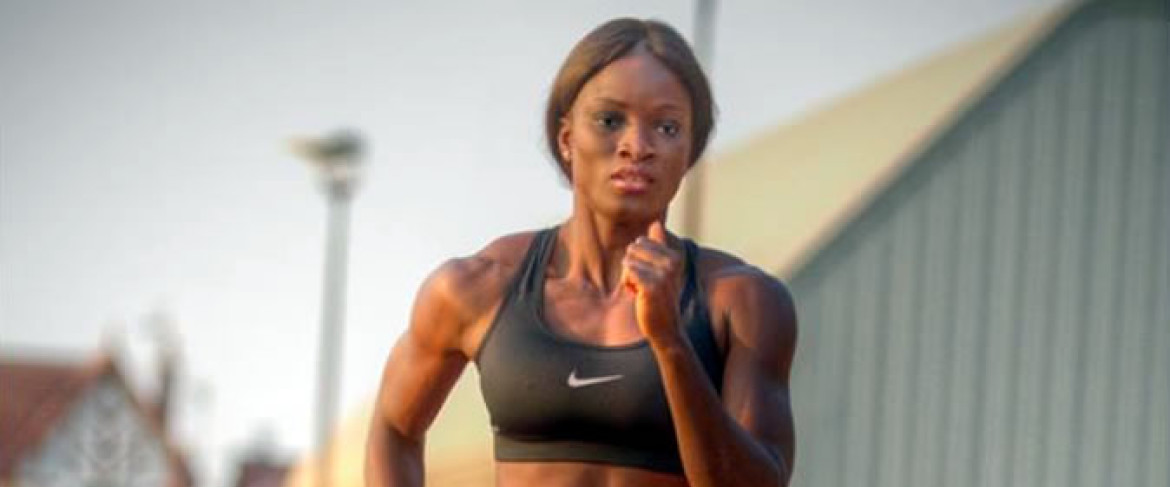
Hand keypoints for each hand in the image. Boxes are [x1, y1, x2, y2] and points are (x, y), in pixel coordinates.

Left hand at [621, 220, 683, 343]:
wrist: (665, 328)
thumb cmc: (659, 298)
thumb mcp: (661, 269)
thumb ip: (659, 245)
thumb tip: (656, 222)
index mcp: (674, 256)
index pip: (641, 242)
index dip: (639, 259)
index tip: (649, 275)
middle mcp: (671, 263)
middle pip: (633, 249)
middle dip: (632, 266)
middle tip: (644, 284)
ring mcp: (662, 274)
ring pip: (628, 261)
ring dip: (629, 277)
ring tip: (641, 290)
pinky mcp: (651, 286)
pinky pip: (628, 272)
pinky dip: (628, 285)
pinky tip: (638, 295)